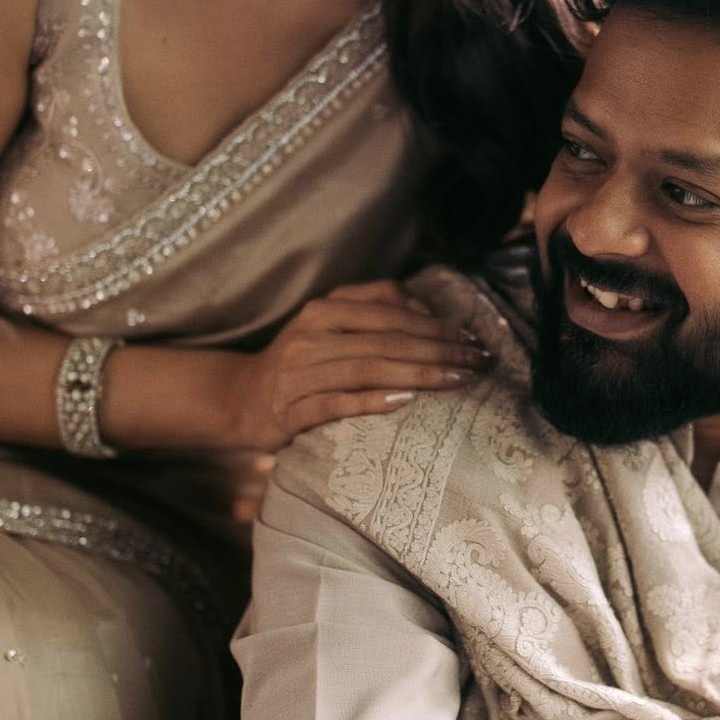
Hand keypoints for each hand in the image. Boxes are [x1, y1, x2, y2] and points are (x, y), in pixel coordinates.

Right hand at [224, 279, 489, 450]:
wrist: (240, 399)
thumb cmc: (300, 362)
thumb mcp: (330, 324)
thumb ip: (373, 309)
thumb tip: (428, 311)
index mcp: (325, 309)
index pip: (389, 310)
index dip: (436, 323)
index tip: (474, 339)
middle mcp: (311, 335)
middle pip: (386, 339)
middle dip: (440, 350)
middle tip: (479, 363)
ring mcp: (299, 373)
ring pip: (368, 368)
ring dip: (419, 374)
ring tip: (458, 380)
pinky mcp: (291, 410)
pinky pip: (336, 403)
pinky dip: (372, 401)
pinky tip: (406, 400)